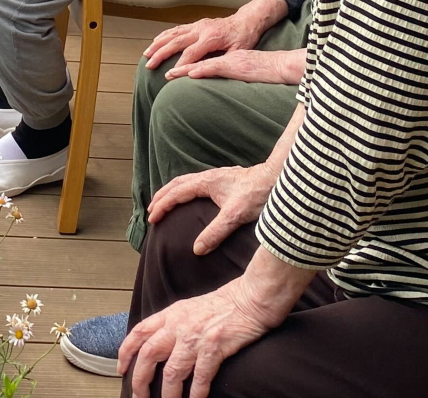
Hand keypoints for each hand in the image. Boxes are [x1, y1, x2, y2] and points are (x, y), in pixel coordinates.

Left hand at [119, 281, 275, 397]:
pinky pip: (200, 377)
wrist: (252, 298)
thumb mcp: (191, 308)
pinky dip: (196, 393)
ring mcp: (196, 336)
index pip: (139, 332)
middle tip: (139, 397)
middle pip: (148, 355)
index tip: (121, 370)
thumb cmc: (225, 304)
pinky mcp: (215, 346)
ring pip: (171, 372)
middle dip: (140, 381)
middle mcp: (179, 324)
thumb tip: (160, 343)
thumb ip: (174, 323)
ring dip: (167, 395)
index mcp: (172, 314)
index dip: (125, 352)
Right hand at [143, 0, 285, 69]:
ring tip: (147, 53)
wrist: (246, 21)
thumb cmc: (244, 38)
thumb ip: (223, 62)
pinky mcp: (196, 24)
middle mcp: (201, 29)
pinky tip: (156, 41)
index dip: (180, 65)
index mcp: (211, 37)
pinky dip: (165, 35)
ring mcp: (197, 25)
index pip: (191, 53)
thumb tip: (209, 73)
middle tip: (150, 65)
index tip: (169, 76)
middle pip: (177, 42)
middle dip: (161, 54)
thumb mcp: (238, 52)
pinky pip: (177, 29)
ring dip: (158, 43)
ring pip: (173, 34)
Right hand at [146, 165, 274, 251]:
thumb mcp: (234, 216)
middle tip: (151, 210)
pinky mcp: (225, 181)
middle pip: (177, 184)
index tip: (152, 218)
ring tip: (165, 203)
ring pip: (187, 182)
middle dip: (162, 196)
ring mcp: (217, 178)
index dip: (162, 205)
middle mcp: (209, 177)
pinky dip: (186, 191)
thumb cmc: (257, 194)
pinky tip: (192, 200)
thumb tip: (196, 250)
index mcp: (206, 182)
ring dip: (173, 192)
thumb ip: (215, 233)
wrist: (276, 179)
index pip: (176, 193)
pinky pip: (197, 184)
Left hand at [173, 48, 305, 85]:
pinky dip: (202, 70)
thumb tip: (220, 86)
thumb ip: (232, 77)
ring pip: (202, 62)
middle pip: (196, 57)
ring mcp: (229, 60)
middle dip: (178, 63)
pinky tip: (191, 74)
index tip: (171, 69)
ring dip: (184, 69)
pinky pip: (215, 67)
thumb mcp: (245, 72)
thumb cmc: (266, 71)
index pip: (201, 58)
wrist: (282, 64)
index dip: (185, 63)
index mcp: (225, 58)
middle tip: (163, 70)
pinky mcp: (235, 65)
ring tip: (169, 75)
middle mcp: (224, 56)